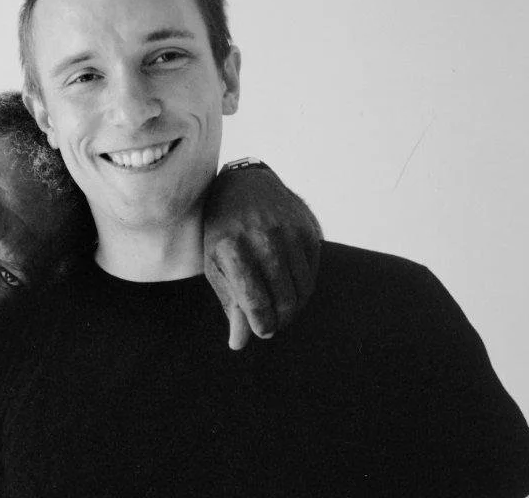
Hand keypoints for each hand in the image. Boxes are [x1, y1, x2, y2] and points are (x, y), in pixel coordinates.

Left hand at [203, 163, 321, 349]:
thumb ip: (230, 303)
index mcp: (231, 248)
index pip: (254, 301)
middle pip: (283, 299)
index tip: (262, 331)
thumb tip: (239, 343)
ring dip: (293, 307)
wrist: (244, 184)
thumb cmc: (223, 230)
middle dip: (280, 320)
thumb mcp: (215, 264)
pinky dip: (303, 287)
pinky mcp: (307, 229)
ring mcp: (288, 232)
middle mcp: (262, 238)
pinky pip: (312, 273)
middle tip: (272, 324)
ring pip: (302, 289)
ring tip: (281, 309)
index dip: (261, 324)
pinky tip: (290, 286)